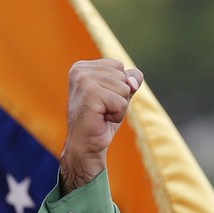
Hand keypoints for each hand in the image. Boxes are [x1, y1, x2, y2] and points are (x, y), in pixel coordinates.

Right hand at [59, 59, 143, 194]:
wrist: (86, 145)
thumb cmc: (101, 120)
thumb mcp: (119, 95)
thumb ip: (130, 80)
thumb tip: (133, 82)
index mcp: (83, 66)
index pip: (119, 66)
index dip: (119, 87)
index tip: (103, 100)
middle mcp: (80, 70)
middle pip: (123, 76)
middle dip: (120, 97)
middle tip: (103, 109)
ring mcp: (84, 80)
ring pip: (124, 89)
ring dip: (119, 107)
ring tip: (102, 114)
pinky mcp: (90, 94)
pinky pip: (121, 102)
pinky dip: (117, 115)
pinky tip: (102, 119)